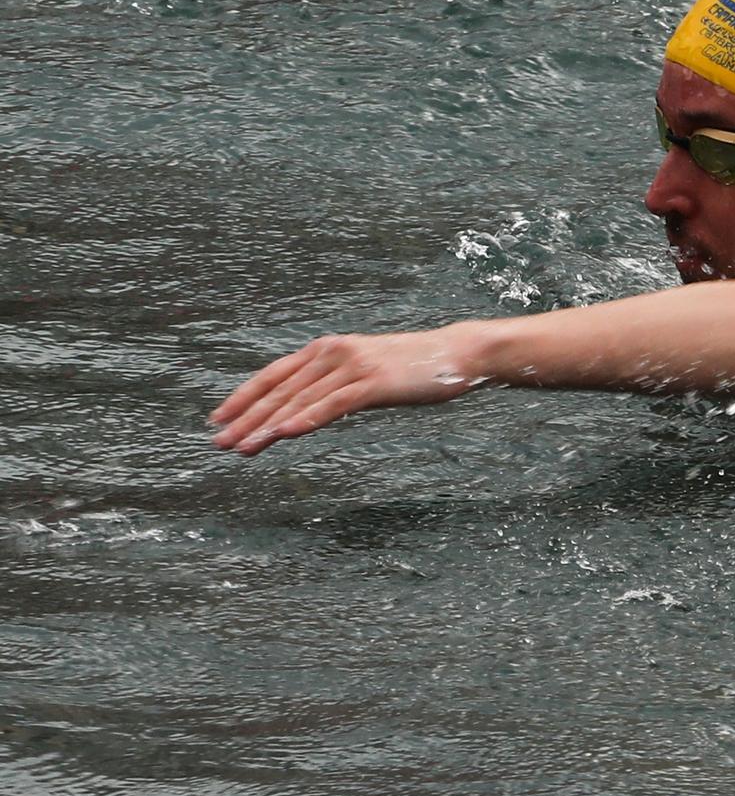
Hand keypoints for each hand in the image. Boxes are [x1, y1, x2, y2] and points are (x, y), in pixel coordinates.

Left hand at [209, 327, 487, 455]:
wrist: (455, 354)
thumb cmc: (412, 368)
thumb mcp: (364, 371)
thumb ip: (334, 384)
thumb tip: (306, 407)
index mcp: (327, 348)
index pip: (273, 374)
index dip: (243, 397)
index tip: (218, 418)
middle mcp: (333, 352)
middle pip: (280, 390)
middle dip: (246, 418)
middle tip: (220, 442)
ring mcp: (352, 366)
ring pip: (299, 399)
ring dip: (267, 426)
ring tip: (244, 447)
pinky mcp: (373, 383)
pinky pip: (332, 404)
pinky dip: (306, 419)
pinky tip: (286, 434)